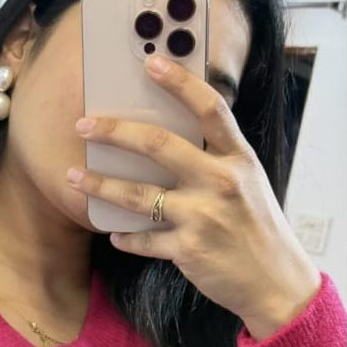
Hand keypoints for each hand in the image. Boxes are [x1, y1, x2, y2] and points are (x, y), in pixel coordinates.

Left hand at [67, 55, 321, 340]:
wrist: (273, 282)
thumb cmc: (256, 230)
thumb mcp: (248, 186)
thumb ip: (215, 163)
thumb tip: (165, 149)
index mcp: (239, 160)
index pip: (210, 109)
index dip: (180, 83)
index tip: (151, 64)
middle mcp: (220, 182)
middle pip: (159, 145)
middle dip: (115, 132)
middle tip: (84, 126)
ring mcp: (202, 217)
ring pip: (136, 196)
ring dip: (99, 186)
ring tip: (72, 178)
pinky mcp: (187, 250)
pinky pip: (142, 240)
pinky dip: (125, 238)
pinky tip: (115, 235)